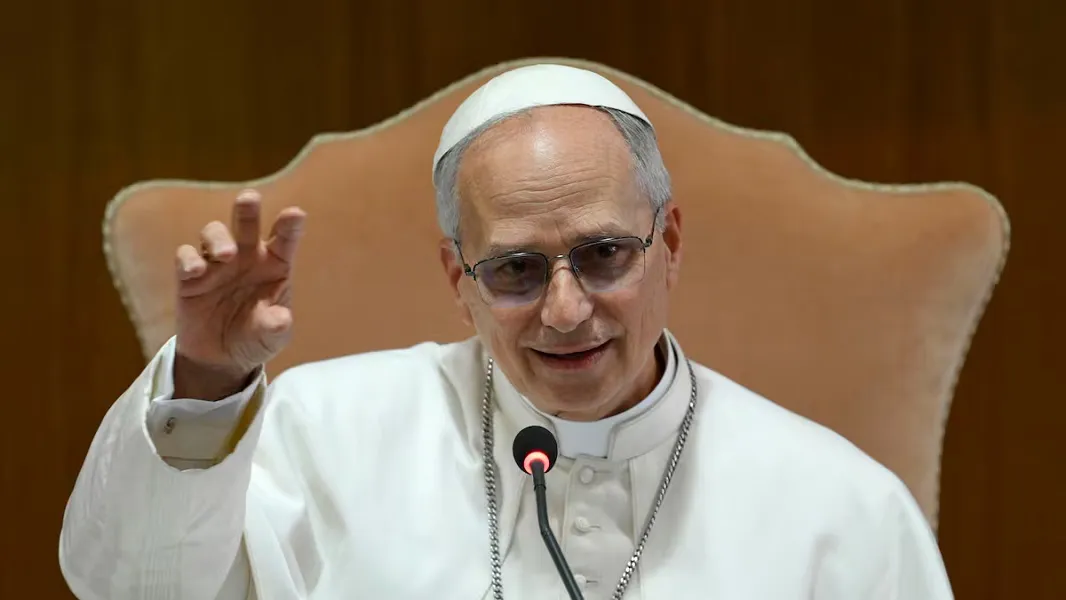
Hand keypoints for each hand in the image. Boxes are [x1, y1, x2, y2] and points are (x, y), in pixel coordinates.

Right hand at [172, 189, 305, 399]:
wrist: (221, 359)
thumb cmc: (255, 337)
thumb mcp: (272, 338)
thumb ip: (276, 326)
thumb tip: (281, 319)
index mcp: (275, 265)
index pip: (285, 238)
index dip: (290, 225)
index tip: (295, 214)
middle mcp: (247, 256)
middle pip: (247, 224)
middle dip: (247, 209)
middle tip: (249, 199)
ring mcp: (217, 263)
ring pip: (214, 233)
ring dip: (218, 238)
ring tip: (226, 254)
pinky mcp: (190, 277)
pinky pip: (186, 257)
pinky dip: (189, 259)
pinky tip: (195, 270)